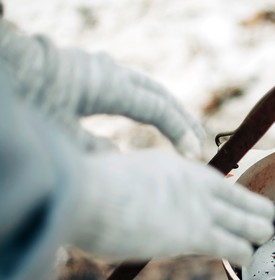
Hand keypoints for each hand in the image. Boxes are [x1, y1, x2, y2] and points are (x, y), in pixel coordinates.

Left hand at [0, 19, 202, 156]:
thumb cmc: (25, 102)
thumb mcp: (61, 137)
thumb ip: (98, 153)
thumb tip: (125, 164)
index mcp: (108, 85)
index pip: (157, 108)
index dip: (179, 132)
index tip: (193, 155)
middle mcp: (108, 73)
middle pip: (158, 95)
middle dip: (182, 119)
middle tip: (200, 143)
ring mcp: (99, 71)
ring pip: (144, 90)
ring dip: (165, 112)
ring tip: (181, 134)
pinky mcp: (88, 75)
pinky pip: (128, 90)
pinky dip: (145, 108)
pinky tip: (148, 124)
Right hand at [71, 150, 274, 265]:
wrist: (84, 194)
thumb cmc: (88, 193)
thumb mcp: (119, 183)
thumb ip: (135, 196)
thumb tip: (128, 213)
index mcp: (176, 167)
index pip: (216, 184)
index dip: (230, 199)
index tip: (232, 209)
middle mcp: (196, 184)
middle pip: (242, 198)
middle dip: (253, 213)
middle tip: (258, 225)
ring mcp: (200, 208)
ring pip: (249, 222)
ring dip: (256, 233)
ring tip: (260, 240)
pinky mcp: (197, 234)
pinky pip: (235, 246)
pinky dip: (243, 254)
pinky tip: (246, 259)